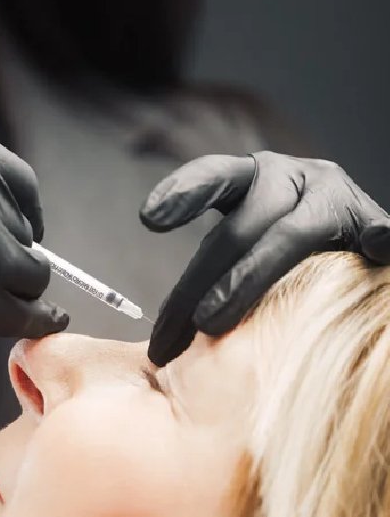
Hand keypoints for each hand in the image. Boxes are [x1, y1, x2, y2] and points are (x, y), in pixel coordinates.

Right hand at [0, 110, 66, 392]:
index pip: (17, 181)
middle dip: (11, 257)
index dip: (24, 215)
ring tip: (14, 307)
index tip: (24, 236)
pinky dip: (36, 322)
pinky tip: (43, 324)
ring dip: (18, 293)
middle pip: (20, 231)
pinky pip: (16, 313)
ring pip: (25, 273)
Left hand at [140, 152, 389, 364]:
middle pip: (242, 223)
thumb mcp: (241, 244)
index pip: (214, 176)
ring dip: (248, 278)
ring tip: (210, 322)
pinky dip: (377, 240)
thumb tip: (159, 340)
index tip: (149, 219)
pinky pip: (379, 232)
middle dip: (203, 277)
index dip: (182, 192)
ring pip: (292, 233)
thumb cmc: (278, 251)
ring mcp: (338, 200)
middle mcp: (295, 179)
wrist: (354, 236)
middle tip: (176, 329)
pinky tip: (374, 251)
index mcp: (253, 177)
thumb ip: (208, 270)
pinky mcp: (375, 226)